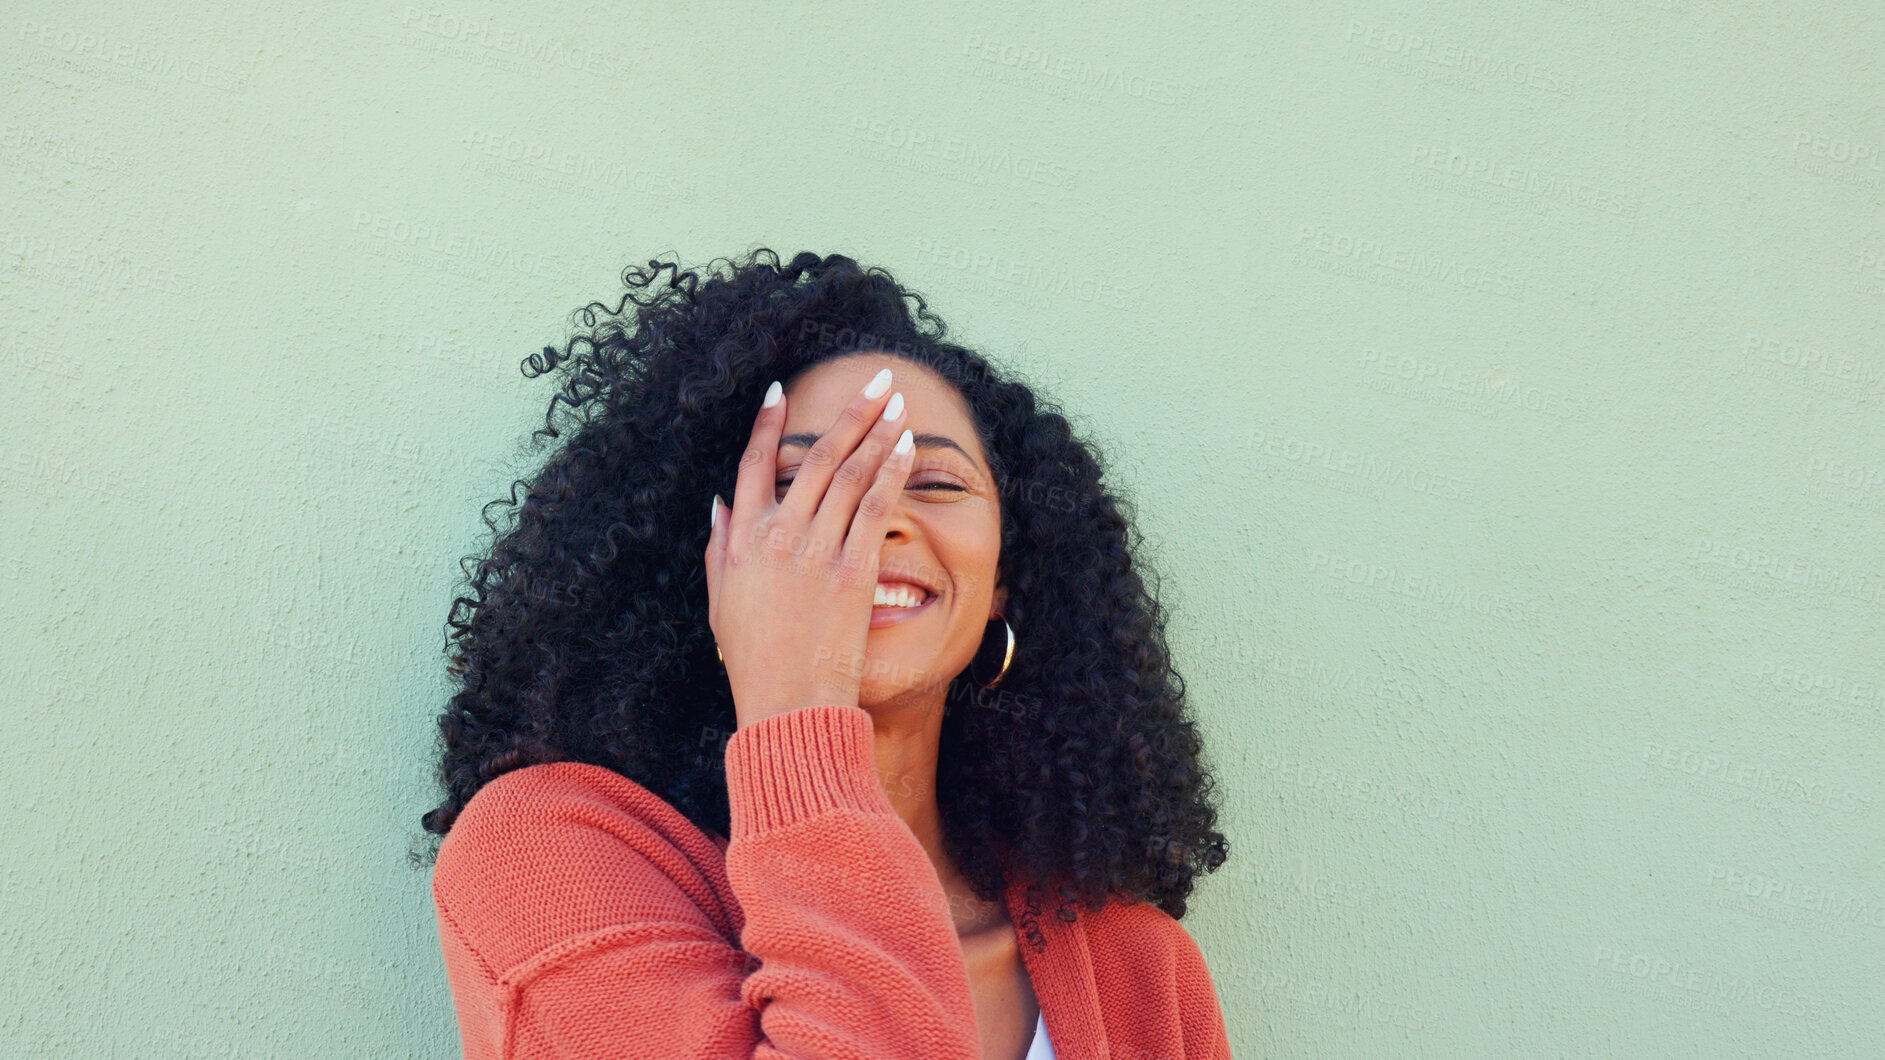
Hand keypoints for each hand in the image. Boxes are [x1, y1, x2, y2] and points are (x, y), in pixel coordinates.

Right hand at [704, 369, 914, 729]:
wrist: (787, 703)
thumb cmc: (754, 660)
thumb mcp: (720, 601)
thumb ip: (718, 546)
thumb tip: (718, 503)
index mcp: (740, 540)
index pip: (752, 465)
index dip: (767, 425)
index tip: (780, 390)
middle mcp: (777, 536)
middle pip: (817, 456)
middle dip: (851, 411)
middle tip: (877, 379)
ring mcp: (816, 550)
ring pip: (851, 473)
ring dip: (878, 430)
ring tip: (898, 400)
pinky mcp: (852, 569)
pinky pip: (875, 507)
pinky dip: (892, 471)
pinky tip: (907, 445)